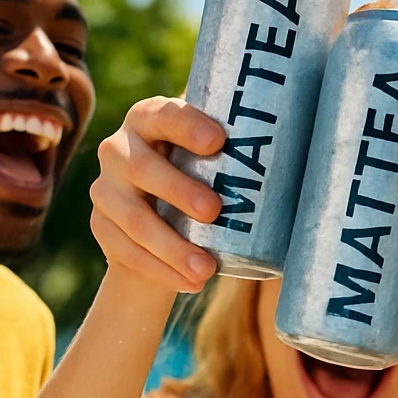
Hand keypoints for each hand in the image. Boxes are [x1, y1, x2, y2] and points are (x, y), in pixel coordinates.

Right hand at [90, 96, 225, 292]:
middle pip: (142, 168)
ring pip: (134, 219)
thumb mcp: (212, 156)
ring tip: (206, 269)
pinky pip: (126, 251)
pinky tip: (190, 282)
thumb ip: (236, 151)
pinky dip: (161, 270)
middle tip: (214, 211)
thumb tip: (297, 155)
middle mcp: (119, 149)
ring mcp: (105, 189)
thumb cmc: (202, 173)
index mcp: (149, 119)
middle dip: (179, 190)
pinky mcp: (101, 225)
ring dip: (172, 247)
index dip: (187, 125)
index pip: (164, 115)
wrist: (160, 214)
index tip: (218, 141)